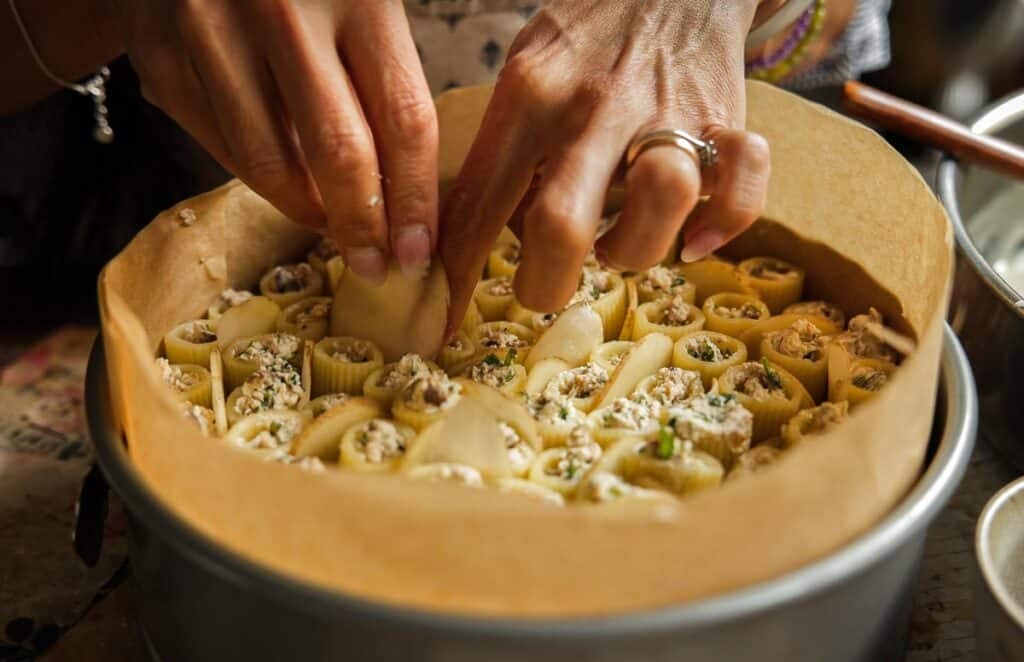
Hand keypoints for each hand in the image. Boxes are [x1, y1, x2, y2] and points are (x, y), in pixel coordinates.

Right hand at [117, 0, 437, 280]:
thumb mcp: (362, 6)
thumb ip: (386, 84)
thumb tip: (408, 203)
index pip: (403, 119)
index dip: (415, 199)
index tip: (417, 251)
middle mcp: (281, 8)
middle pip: (337, 152)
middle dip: (361, 226)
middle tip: (373, 264)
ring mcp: (211, 30)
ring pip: (268, 164)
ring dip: (307, 210)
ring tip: (330, 221)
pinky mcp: (160, 57)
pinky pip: (220, 149)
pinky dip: (258, 177)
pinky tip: (282, 174)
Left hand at [440, 0, 769, 331]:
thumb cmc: (584, 40)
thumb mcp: (521, 73)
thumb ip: (500, 154)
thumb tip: (471, 241)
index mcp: (530, 95)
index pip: (480, 202)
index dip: (458, 276)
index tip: (447, 323)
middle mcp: (594, 106)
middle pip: (560, 222)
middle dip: (544, 283)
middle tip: (543, 289)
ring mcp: (666, 111)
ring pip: (658, 203)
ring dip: (633, 250)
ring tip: (616, 244)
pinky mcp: (725, 118)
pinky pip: (743, 183)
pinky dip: (726, 222)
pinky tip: (697, 237)